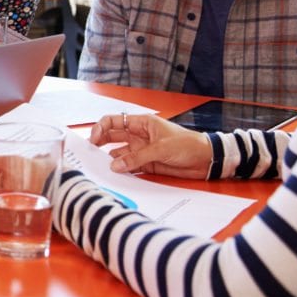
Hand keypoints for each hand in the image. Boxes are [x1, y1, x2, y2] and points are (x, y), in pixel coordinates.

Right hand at [90, 113, 212, 178]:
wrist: (206, 159)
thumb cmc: (187, 145)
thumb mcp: (161, 148)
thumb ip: (137, 157)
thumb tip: (115, 165)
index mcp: (141, 123)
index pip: (113, 121)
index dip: (100, 128)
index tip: (94, 140)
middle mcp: (138, 135)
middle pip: (112, 136)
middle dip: (100, 143)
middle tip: (90, 154)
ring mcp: (141, 150)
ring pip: (119, 153)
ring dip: (110, 159)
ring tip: (101, 168)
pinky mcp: (146, 164)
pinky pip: (128, 166)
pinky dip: (121, 170)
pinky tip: (116, 175)